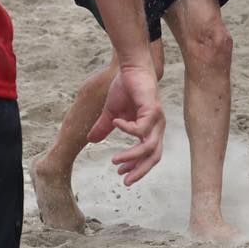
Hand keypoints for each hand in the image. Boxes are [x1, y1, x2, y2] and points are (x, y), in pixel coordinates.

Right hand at [87, 62, 163, 185]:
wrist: (132, 67)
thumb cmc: (126, 88)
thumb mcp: (112, 112)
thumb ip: (104, 127)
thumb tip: (91, 140)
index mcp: (150, 130)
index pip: (148, 155)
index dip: (136, 166)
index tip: (121, 175)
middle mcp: (157, 127)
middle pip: (154, 156)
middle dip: (139, 170)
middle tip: (125, 180)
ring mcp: (157, 119)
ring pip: (148, 146)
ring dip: (132, 156)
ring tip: (114, 160)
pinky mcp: (153, 109)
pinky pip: (141, 128)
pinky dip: (127, 130)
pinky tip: (115, 124)